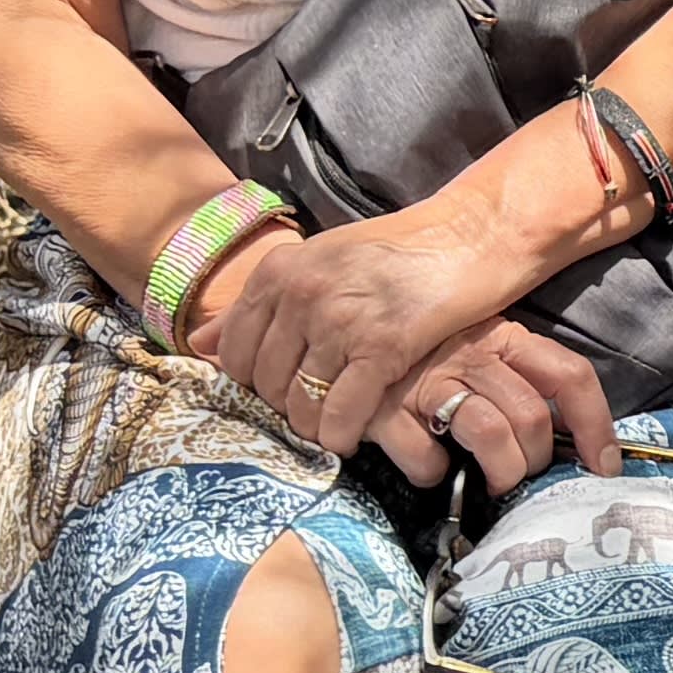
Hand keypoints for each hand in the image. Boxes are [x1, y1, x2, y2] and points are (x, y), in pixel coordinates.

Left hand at [191, 215, 530, 460]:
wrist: (468, 235)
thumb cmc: (398, 250)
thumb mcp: (320, 259)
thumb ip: (265, 300)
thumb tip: (204, 344)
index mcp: (280, 271)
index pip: (235, 351)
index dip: (251, 384)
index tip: (277, 393)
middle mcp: (301, 294)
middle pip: (267, 382)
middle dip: (285, 409)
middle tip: (311, 414)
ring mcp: (340, 321)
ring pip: (303, 403)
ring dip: (314, 428)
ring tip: (331, 430)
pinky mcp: (382, 346)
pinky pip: (344, 412)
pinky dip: (344, 434)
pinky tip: (352, 438)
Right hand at [364, 318, 622, 498]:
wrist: (343, 346)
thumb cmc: (427, 357)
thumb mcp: (481, 353)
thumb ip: (519, 384)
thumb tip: (569, 442)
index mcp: (504, 337)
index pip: (569, 375)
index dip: (596, 426)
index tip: (603, 466)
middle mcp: (470, 354)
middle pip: (531, 417)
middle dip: (537, 461)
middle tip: (523, 474)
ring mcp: (427, 381)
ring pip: (491, 435)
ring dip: (503, 473)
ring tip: (494, 484)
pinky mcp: (383, 410)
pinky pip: (427, 458)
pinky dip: (434, 474)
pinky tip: (431, 468)